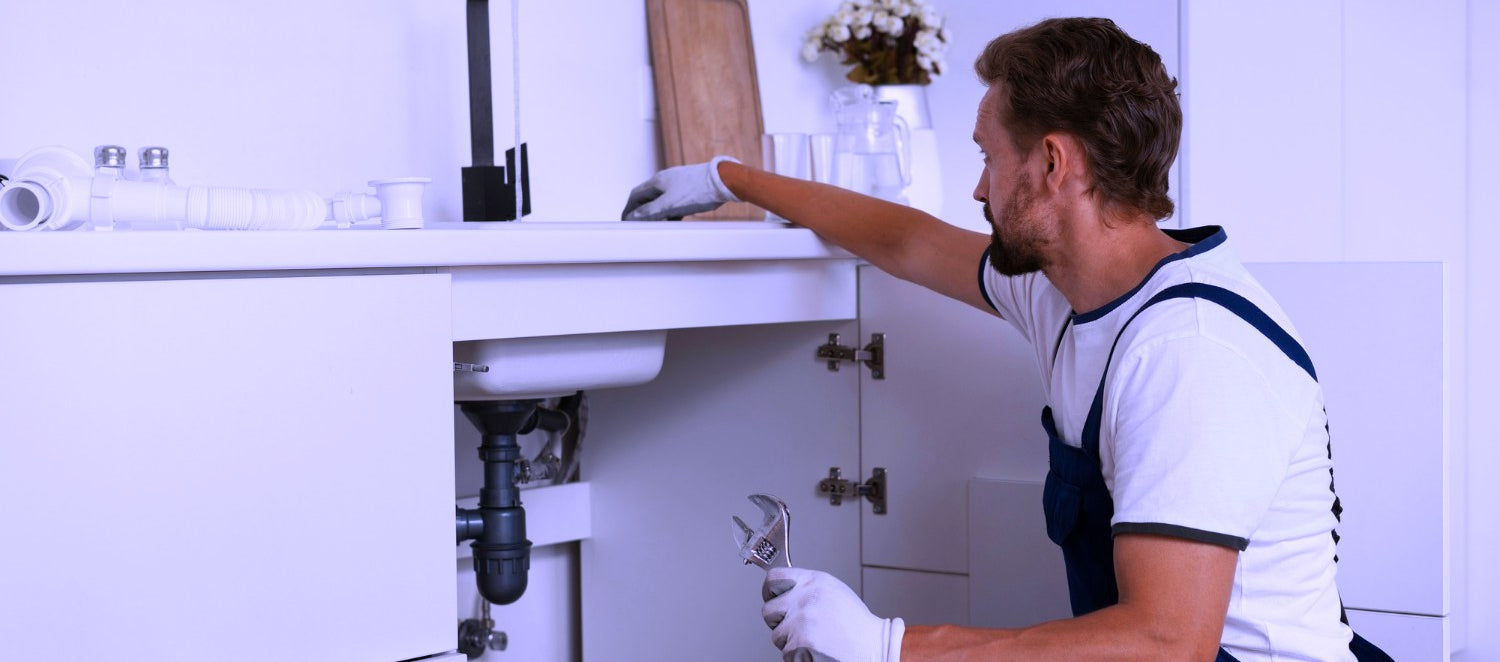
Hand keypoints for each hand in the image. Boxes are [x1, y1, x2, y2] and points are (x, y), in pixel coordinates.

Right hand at [620, 156, 740, 219]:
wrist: (723, 181)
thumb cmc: (698, 190)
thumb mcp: (670, 205)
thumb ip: (650, 212)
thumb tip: (633, 217)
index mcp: (657, 181)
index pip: (635, 195)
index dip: (628, 209)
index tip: (625, 221)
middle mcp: (666, 180)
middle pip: (647, 198)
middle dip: (643, 213)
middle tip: (640, 226)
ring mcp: (678, 183)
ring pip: (661, 201)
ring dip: (658, 214)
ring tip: (660, 226)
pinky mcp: (689, 188)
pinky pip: (674, 202)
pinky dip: (671, 212)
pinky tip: (676, 219)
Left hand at [762, 567, 904, 661]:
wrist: (873, 646)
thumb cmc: (854, 623)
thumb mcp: (832, 592)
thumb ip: (806, 588)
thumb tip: (782, 591)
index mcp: (814, 581)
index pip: (773, 578)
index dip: (769, 591)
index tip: (772, 597)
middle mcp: (805, 598)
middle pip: (768, 610)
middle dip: (779, 622)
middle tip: (797, 626)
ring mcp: (802, 621)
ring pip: (777, 635)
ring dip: (790, 641)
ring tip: (814, 638)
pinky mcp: (800, 643)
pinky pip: (786, 652)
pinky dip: (797, 654)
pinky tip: (816, 649)